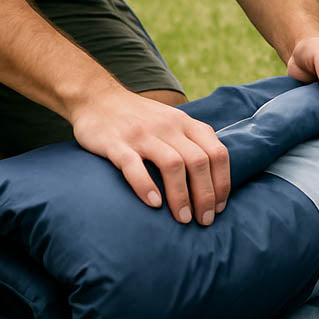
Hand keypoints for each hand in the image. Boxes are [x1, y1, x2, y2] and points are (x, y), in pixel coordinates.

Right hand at [71, 87, 230, 225]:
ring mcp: (142, 134)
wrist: (96, 98)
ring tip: (183, 219)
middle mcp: (168, 127)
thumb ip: (194, 143)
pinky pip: (134, 165)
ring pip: (173, 164)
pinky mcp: (116, 143)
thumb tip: (214, 182)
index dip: (222, 183)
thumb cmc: (141, 119)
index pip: (217, 153)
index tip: (219, 208)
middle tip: (204, 221)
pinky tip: (154, 204)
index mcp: (187, 124)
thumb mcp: (173, 122)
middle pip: (199, 162)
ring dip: (181, 195)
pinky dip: (146, 186)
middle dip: (206, 195)